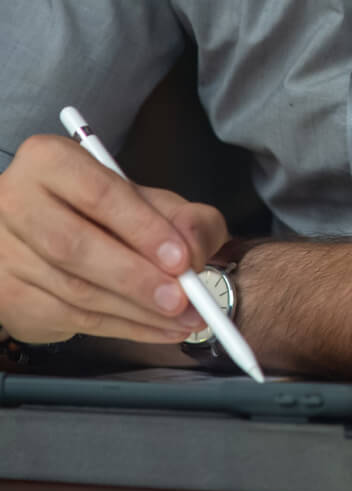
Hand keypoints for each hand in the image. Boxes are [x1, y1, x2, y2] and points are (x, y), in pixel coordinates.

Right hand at [0, 135, 227, 344]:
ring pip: (71, 290)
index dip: (143, 229)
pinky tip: (153, 327)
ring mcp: (3, 252)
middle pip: (74, 247)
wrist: (64, 230)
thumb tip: (193, 251)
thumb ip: (185, 218)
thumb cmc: (110, 211)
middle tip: (180, 298)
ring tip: (181, 318)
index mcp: (50, 161)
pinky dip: (120, 328)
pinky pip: (65, 320)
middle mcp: (15, 202)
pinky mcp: (5, 295)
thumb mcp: (154, 201)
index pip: (98, 194)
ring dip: (135, 312)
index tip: (181, 259)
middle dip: (136, 279)